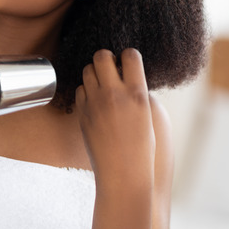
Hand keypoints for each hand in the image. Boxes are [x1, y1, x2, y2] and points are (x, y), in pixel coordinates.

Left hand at [76, 48, 154, 187]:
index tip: (128, 62)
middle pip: (102, 56)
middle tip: (110, 67)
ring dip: (95, 72)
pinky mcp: (82, 112)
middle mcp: (114, 94)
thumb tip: (126, 74)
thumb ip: (137, 91)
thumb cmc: (142, 148)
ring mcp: (95, 102)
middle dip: (106, 57)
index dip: (129, 55)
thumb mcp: (148, 115)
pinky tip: (95, 100)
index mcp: (137, 93)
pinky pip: (80, 89)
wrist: (123, 173)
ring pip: (87, 70)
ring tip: (102, 84)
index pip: (131, 55)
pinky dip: (87, 90)